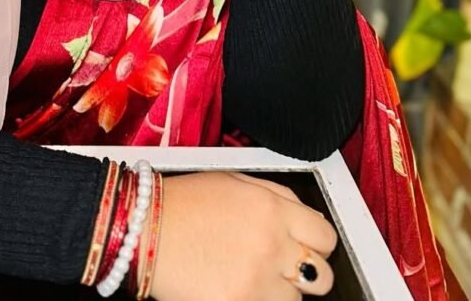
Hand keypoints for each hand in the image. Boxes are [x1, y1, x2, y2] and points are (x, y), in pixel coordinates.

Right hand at [150, 171, 336, 300]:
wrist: (144, 229)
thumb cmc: (183, 203)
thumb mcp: (234, 181)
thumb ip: (277, 196)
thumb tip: (307, 216)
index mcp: (273, 208)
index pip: (326, 235)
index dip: (318, 244)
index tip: (308, 248)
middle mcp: (272, 243)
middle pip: (320, 274)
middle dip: (306, 273)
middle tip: (283, 269)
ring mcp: (258, 278)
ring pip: (295, 300)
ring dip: (278, 292)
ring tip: (249, 277)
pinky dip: (255, 300)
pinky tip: (235, 287)